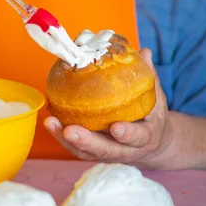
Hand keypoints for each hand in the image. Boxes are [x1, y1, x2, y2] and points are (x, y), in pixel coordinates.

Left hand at [44, 48, 173, 169]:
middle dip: (86, 141)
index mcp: (145, 138)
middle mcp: (125, 151)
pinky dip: (59, 134)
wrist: (150, 143)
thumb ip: (150, 78)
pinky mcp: (92, 152)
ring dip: (64, 139)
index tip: (116, 128)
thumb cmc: (151, 117)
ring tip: (50, 122)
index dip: (127, 134)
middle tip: (70, 131)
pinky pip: (74, 146)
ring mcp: (106, 153)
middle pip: (104, 150)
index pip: (137, 138)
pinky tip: (49, 119)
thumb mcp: (156, 99)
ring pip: (85, 152)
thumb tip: (144, 52)